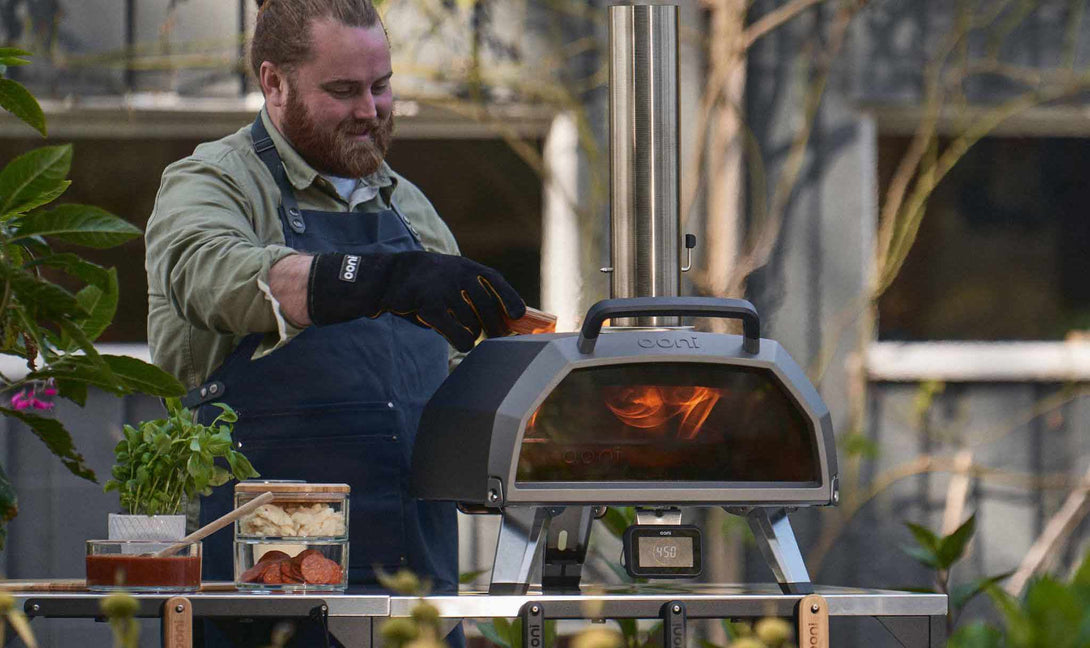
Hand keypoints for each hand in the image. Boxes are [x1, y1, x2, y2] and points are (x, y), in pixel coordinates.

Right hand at [307, 251, 525, 351]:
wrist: (391, 277)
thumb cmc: (430, 283)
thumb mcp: (453, 277)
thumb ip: (475, 292)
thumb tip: (505, 318)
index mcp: (467, 267)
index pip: (495, 281)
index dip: (509, 298)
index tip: (518, 315)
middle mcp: (457, 276)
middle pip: (487, 308)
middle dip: (496, 327)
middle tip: (499, 339)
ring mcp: (443, 290)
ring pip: (472, 323)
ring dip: (472, 333)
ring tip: (465, 333)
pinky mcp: (429, 306)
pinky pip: (456, 332)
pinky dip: (462, 341)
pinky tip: (461, 343)